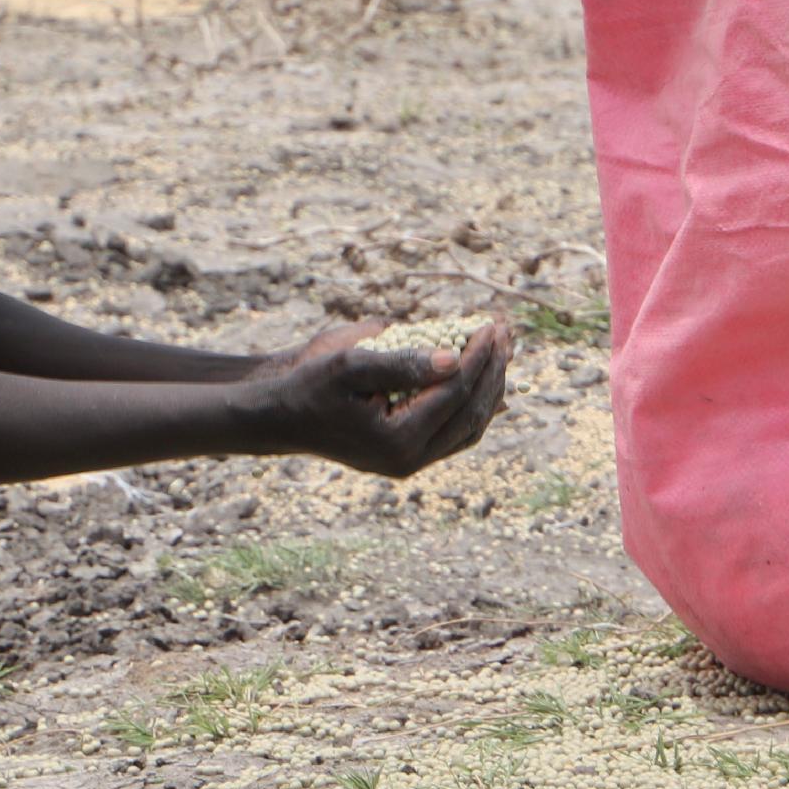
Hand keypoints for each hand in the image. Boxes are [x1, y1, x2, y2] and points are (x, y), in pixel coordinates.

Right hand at [244, 321, 513, 478]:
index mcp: (396, 440)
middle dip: (493, 369)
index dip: (478, 356)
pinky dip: (473, 404)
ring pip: (469, 427)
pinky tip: (484, 376)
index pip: (454, 393)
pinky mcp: (408, 457)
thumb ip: (400, 362)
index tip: (491, 324)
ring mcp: (409, 463)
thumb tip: (453, 358)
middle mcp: (408, 460)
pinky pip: (454, 433)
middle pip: (471, 412)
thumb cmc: (310, 383)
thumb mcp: (349, 363)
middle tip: (506, 332)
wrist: (282, 417)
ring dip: (489, 387)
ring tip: (502, 350)